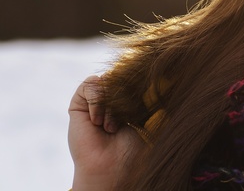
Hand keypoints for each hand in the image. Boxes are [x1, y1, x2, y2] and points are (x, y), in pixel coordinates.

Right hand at [68, 75, 141, 189]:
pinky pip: (89, 84)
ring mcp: (95, 102)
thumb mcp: (149, 118)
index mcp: (131, 102)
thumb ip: (152, 98)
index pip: (136, 79)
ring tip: (111, 127)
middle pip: (122, 77)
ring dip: (111, 102)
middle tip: (126, 120)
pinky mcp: (78, 105)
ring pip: (106, 80)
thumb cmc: (133, 149)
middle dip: (126, 96)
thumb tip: (165, 79)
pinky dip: (96, 100)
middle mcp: (112, 100)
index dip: (141, 85)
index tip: (145, 102)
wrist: (112, 166)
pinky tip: (98, 122)